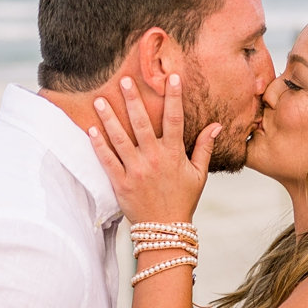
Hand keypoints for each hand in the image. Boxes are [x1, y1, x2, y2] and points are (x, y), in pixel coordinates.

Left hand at [88, 75, 219, 224]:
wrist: (165, 230)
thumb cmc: (183, 200)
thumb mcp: (199, 175)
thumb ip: (204, 148)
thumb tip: (215, 125)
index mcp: (174, 155)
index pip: (175, 119)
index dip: (174, 97)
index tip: (171, 77)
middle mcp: (154, 159)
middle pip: (142, 123)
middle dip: (132, 100)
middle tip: (124, 80)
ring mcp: (135, 170)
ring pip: (119, 139)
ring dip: (109, 118)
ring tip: (99, 99)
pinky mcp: (120, 182)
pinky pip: (107, 160)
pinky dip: (98, 145)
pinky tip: (92, 129)